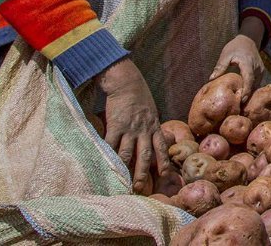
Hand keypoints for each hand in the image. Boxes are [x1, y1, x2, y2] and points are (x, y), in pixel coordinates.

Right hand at [97, 58, 170, 194]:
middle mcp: (144, 130)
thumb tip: (151, 138)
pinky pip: (111, 143)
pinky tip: (104, 165)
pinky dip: (107, 155)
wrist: (127, 83)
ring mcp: (130, 128)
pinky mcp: (116, 125)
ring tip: (121, 182)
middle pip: (145, 156)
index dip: (164, 162)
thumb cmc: (138, 97)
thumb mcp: (151, 112)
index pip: (161, 148)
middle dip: (143, 173)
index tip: (166, 175)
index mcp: (154, 127)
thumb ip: (151, 126)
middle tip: (140, 188)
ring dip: (124, 169)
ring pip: (128, 153)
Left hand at [209, 34, 263, 101]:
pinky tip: (244, 98)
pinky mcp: (261, 73)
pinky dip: (251, 90)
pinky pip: (256, 84)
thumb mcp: (226, 54)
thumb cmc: (235, 47)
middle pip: (253, 85)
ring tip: (241, 106)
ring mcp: (261, 71)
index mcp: (247, 63)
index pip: (248, 78)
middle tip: (239, 109)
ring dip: (249, 95)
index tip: (242, 100)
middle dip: (247, 97)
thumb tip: (211, 79)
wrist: (248, 40)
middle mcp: (257, 68)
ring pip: (256, 86)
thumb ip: (220, 66)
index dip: (246, 90)